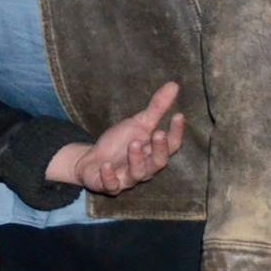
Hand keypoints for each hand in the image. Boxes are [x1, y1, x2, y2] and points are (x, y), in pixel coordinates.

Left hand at [47, 81, 184, 193]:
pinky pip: (111, 185)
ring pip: (137, 174)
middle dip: (159, 149)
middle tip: (159, 133)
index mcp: (153, 152)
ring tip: (133, 144)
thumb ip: (156, 108)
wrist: (91, 162)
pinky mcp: (109, 185)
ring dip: (136, 160)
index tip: (179, 115)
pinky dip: (109, 176)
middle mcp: (145, 168)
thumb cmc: (120, 143)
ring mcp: (127, 178)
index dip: (177, 132)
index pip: (172, 145)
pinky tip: (107, 165)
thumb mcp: (137, 124)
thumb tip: (174, 84)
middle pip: (158, 162)